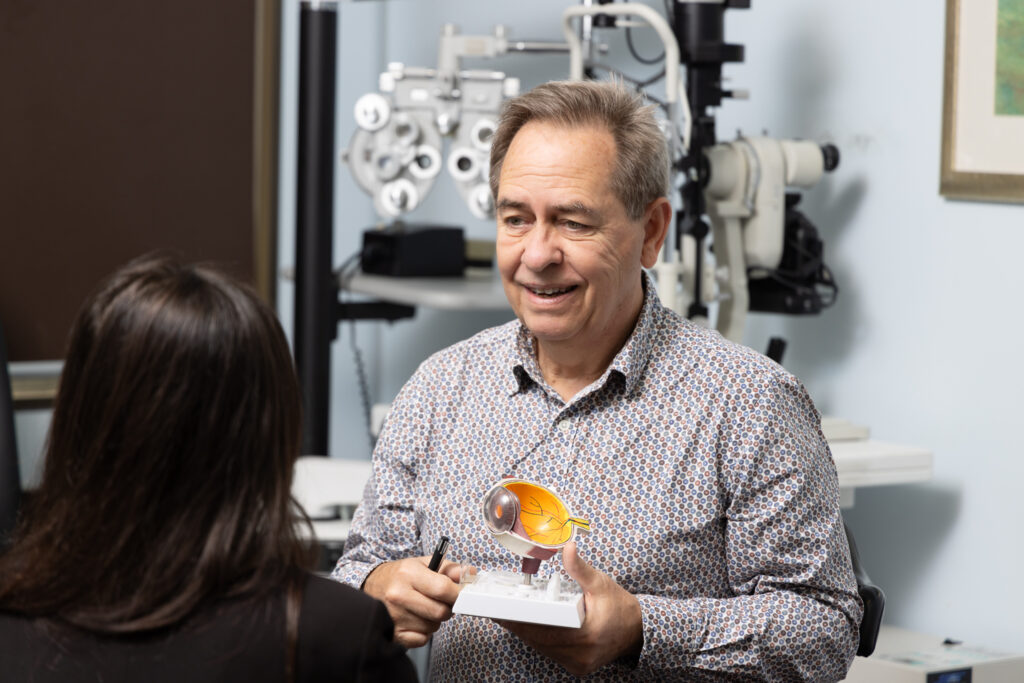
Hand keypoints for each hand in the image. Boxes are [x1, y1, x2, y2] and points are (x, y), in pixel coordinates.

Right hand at [363, 555, 462, 648]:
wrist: (372, 585)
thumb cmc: (401, 575)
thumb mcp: (423, 563)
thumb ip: (449, 568)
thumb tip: (470, 574)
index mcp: (408, 573)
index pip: (443, 589)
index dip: (457, 594)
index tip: (460, 595)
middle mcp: (399, 595)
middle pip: (440, 612)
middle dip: (447, 609)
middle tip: (441, 602)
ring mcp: (394, 616)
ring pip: (433, 627)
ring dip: (434, 620)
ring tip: (424, 609)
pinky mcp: (392, 633)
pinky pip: (422, 639)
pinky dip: (424, 633)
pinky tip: (416, 620)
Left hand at [498, 541, 642, 675]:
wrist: (638, 631)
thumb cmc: (619, 606)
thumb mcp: (600, 583)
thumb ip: (580, 568)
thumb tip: (567, 549)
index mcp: (585, 636)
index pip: (543, 630)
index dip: (520, 621)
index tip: (502, 612)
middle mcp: (580, 655)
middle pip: (538, 641)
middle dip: (519, 625)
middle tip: (500, 610)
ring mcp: (578, 664)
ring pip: (542, 648)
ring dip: (527, 633)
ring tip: (510, 616)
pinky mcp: (577, 666)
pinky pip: (551, 653)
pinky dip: (540, 640)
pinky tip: (529, 627)